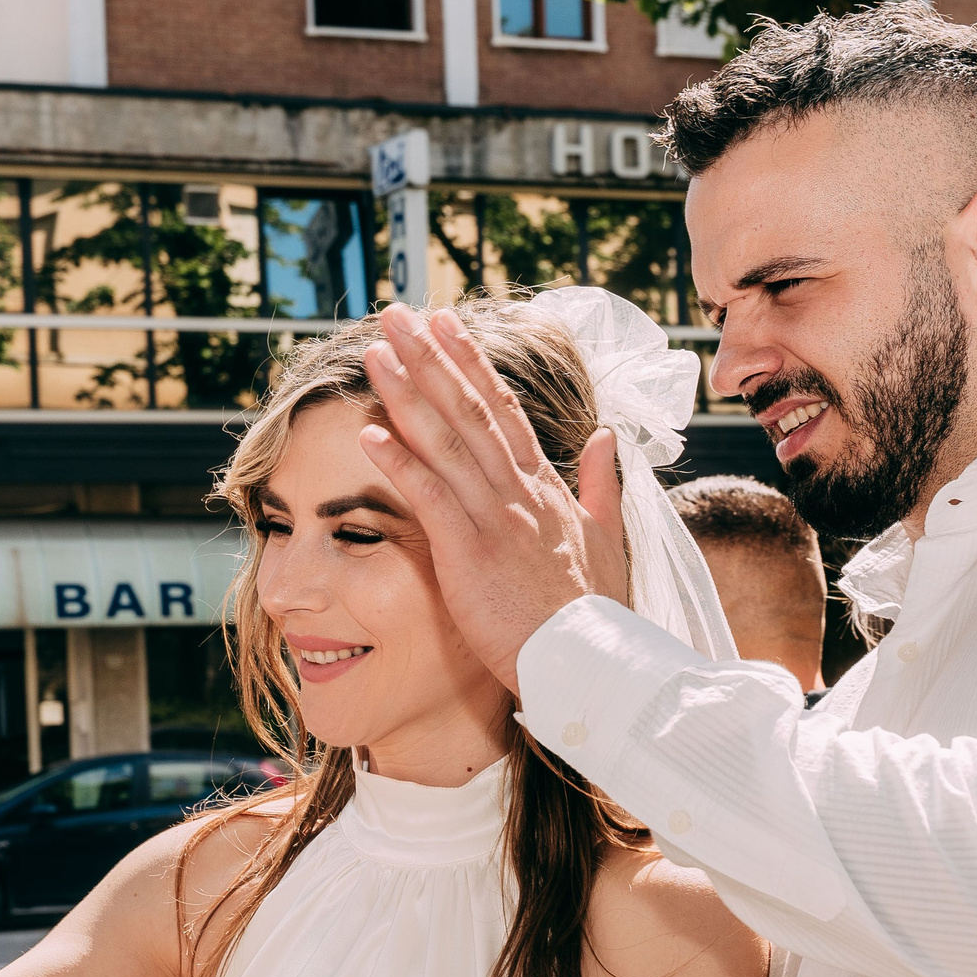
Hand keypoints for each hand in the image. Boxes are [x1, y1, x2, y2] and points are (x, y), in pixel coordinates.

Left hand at [357, 305, 626, 694]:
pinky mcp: (472, 554)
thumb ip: (601, 485)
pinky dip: (400, 463)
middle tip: (396, 312)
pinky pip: (432, 497)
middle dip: (431, 357)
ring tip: (376, 351)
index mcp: (545, 487)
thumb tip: (607, 438)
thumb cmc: (595, 613)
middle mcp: (519, 491)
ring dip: (408, 392)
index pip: (504, 409)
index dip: (471, 362)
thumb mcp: (607, 540)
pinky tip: (368, 433)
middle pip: (470, 409)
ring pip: (448, 441)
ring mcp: (496, 519)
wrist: (592, 664)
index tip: (444, 323)